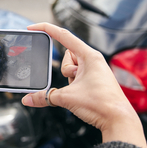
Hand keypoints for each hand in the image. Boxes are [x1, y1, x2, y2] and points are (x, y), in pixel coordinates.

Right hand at [22, 23, 146, 147]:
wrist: (118, 120)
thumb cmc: (101, 104)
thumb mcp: (66, 98)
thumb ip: (44, 97)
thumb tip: (28, 99)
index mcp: (89, 55)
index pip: (63, 35)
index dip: (46, 29)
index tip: (33, 27)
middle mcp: (93, 60)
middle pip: (66, 56)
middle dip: (65, 70)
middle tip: (73, 82)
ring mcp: (94, 70)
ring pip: (71, 68)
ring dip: (70, 80)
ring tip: (81, 91)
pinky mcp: (95, 80)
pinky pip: (77, 77)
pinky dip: (74, 85)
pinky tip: (82, 95)